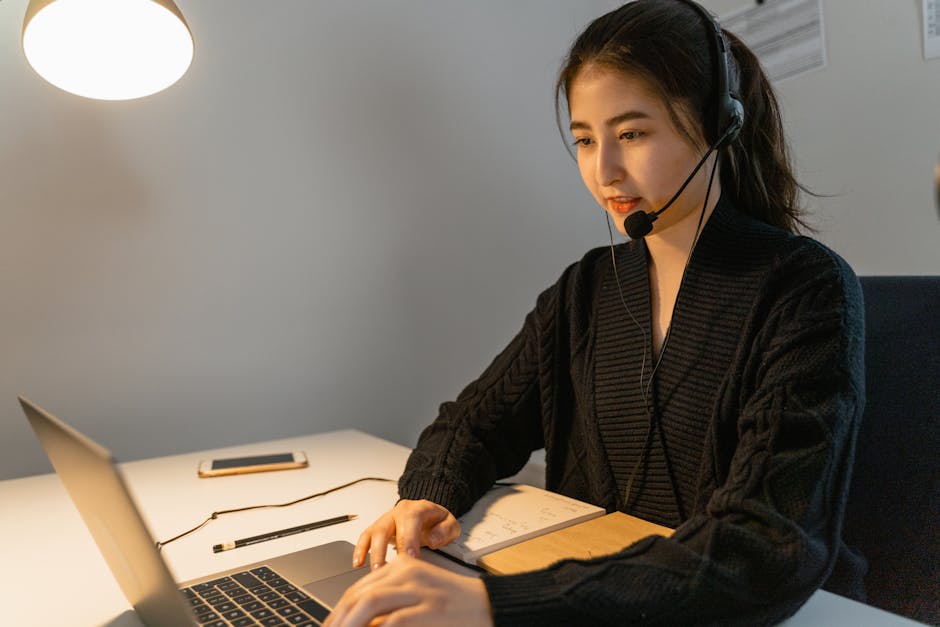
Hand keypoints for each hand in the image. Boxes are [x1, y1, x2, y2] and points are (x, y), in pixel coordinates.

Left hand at [323, 555, 491, 626]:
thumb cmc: (455, 604)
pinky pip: (393, 621)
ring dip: (349, 623)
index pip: (359, 587)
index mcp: (404, 566)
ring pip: (369, 603)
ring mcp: (419, 590)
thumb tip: (362, 619)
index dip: (339, 610)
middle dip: (338, 618)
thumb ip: (391, 601)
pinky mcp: (430, 609)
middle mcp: (408, 573)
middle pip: (359, 594)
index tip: (331, 625)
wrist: (489, 605)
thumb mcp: (419, 594)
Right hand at [353, 499, 459, 568]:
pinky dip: (360, 549)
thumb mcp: (450, 523)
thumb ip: (445, 530)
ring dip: (372, 552)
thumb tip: (432, 539)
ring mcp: (386, 519)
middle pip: (386, 527)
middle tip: (386, 568)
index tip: (410, 557)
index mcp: (417, 509)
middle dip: (384, 549)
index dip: (409, 539)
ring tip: (374, 571)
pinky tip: (358, 563)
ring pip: (374, 532)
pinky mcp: (378, 528)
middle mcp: (398, 512)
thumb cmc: (437, 522)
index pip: (410, 521)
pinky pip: (365, 536)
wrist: (429, 515)